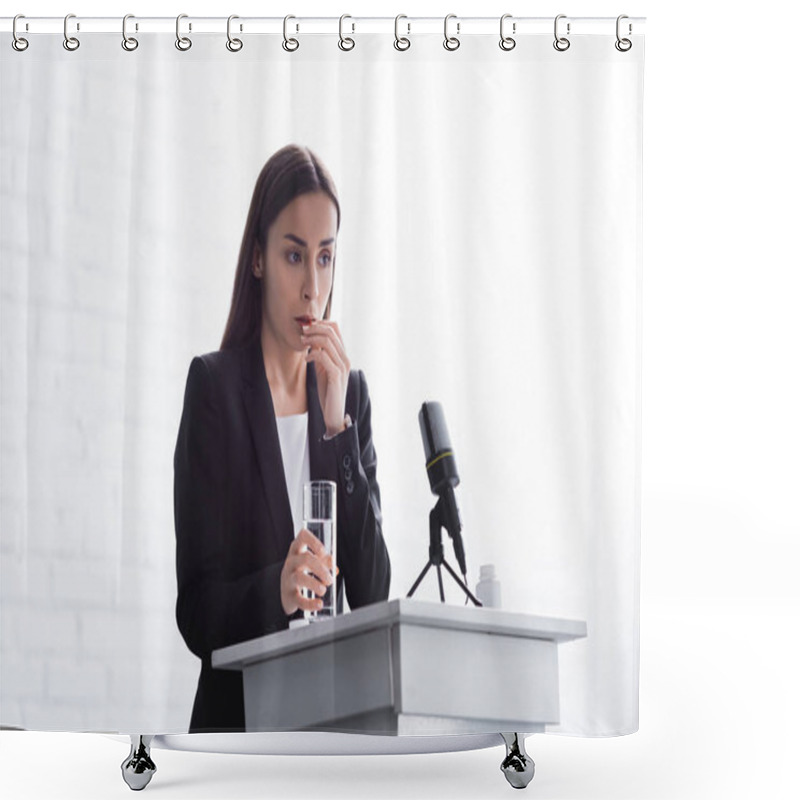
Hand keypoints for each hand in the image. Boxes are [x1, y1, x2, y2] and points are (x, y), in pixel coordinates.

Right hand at [280, 528, 336, 615]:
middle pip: (305, 559)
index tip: (323, 551)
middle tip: (330, 579)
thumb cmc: (301, 572)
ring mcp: (288, 579)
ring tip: (323, 589)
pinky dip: (310, 603)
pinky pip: (299, 599)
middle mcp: (291, 562)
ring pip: (300, 577)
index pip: (302, 537)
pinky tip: (319, 604)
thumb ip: (324, 562)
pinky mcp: (289, 596)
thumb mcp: (311, 563)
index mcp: (297, 551)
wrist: (284, 592)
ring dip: (315, 584)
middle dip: (321, 568)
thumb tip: (334, 567)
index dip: (313, 541)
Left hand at [301, 320, 349, 435]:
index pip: (335, 328)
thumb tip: (311, 340)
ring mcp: (342, 366)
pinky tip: (306, 359)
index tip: (306, 328)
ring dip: (311, 339)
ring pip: (327, 341)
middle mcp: (345, 358)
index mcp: (343, 355)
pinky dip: (312, 354)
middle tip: (302, 332)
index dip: (320, 323)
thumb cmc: (327, 391)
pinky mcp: (336, 375)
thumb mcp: (323, 368)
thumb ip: (321, 354)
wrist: (333, 412)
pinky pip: (323, 357)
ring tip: (302, 343)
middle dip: (313, 328)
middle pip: (331, 331)